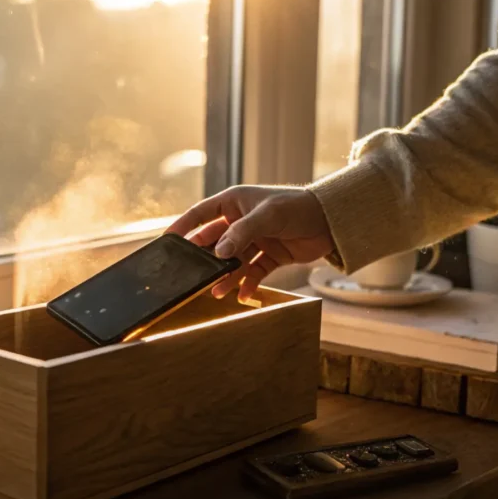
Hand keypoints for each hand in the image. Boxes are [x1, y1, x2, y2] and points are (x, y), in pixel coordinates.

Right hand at [166, 185, 333, 300]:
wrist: (332, 221)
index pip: (200, 214)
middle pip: (213, 242)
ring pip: (231, 261)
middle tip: (191, 275)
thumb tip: (218, 253)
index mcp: (234, 203)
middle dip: (204, 259)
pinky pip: (251, 273)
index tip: (166, 240)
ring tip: (216, 291)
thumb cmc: (297, 207)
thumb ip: (241, 233)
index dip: (183, 226)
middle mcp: (240, 222)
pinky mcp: (269, 257)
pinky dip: (246, 284)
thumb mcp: (267, 216)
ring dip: (224, 276)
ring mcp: (254, 240)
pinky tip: (242, 295)